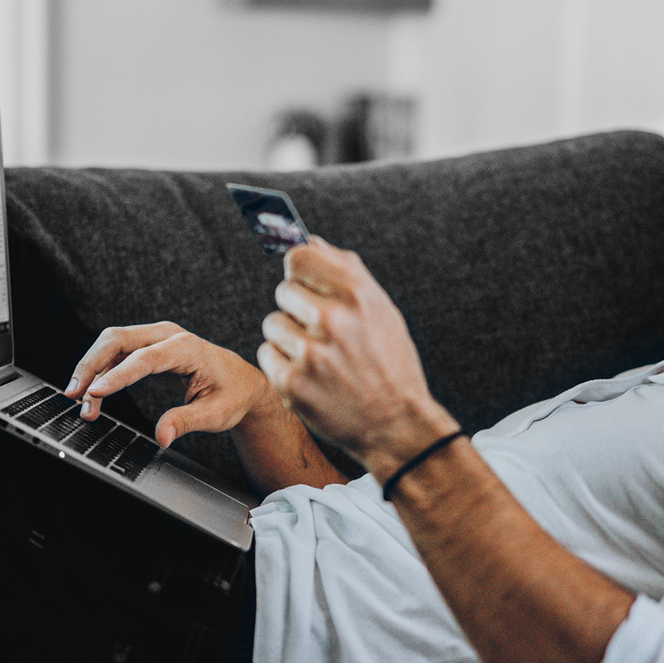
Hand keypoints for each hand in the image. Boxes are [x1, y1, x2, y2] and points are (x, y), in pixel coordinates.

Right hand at [65, 321, 272, 447]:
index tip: (95, 392)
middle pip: (118, 339)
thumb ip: (185, 422)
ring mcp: (158, 337)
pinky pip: (118, 352)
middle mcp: (169, 335)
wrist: (244, 383)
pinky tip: (92, 393)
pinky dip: (102, 370)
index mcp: (187, 348)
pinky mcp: (150, 345)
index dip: (117, 375)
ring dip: (92, 369)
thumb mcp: (215, 414)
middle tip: (74, 394)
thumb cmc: (233, 395)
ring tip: (80, 402)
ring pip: (113, 343)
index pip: (144, 358)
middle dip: (91, 364)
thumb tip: (162, 436)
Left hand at [258, 238, 458, 476]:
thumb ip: (345, 271)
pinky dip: (283, 365)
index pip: (299, 256)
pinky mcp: (292, 383)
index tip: (307, 284)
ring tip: (319, 357)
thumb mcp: (381, 310)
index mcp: (358, 294)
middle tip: (322, 332)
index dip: (301, 271)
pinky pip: (267, 354)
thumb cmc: (389, 363)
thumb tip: (308, 239)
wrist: (396, 423)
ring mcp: (310, 352)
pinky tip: (311, 377)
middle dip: (298, 308)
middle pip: (284, 290)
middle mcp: (333, 319)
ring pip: (272, 324)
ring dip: (289, 338)